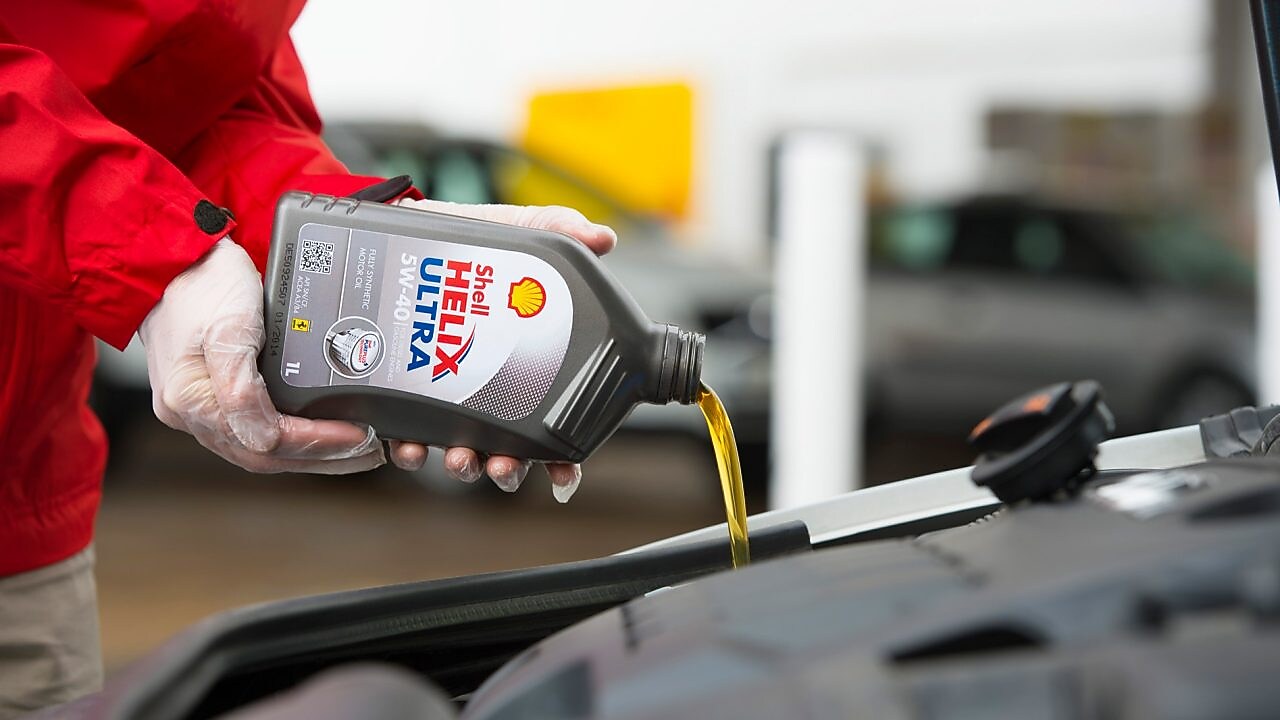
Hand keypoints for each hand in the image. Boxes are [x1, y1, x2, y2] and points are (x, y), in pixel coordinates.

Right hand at [139, 237, 385, 472]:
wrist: (178, 255)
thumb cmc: (202, 283)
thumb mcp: (228, 328)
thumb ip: (241, 390)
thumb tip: (265, 440)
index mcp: (191, 400)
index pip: (267, 442)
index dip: (319, 443)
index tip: (360, 435)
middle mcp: (191, 413)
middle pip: (266, 456)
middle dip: (322, 458)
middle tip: (368, 451)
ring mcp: (198, 407)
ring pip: (261, 448)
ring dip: (309, 454)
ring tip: (352, 449)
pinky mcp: (211, 395)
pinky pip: (256, 429)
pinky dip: (291, 437)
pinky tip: (318, 431)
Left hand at [392, 198, 617, 501]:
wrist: (402, 230)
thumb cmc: (465, 238)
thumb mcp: (514, 231)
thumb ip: (557, 229)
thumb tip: (602, 237)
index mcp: (523, 362)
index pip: (551, 423)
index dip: (560, 457)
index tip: (562, 472)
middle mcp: (486, 387)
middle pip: (506, 448)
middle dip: (507, 468)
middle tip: (502, 465)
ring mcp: (443, 394)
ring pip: (459, 448)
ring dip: (462, 464)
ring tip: (458, 458)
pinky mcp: (400, 390)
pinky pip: (404, 431)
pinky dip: (407, 446)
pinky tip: (407, 444)